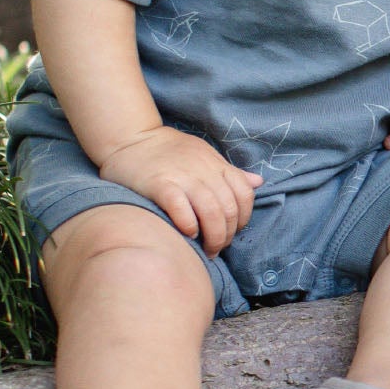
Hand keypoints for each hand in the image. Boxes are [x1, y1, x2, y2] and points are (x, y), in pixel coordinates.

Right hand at [98, 125, 259, 253]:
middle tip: (216, 248)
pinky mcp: (159, 184)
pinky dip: (189, 225)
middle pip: (229, 209)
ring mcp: (182, 177)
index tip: (232, 232)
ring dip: (212, 237)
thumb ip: (229, 173)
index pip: (245, 194)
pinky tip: (188, 234)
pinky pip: (181, 208)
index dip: (243, 218)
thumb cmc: (169, 152)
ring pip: (211, 212)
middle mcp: (204, 171)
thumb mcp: (205, 156)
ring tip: (205, 250)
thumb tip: (258, 182)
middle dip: (226, 235)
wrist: (131, 138)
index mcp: (217, 165)